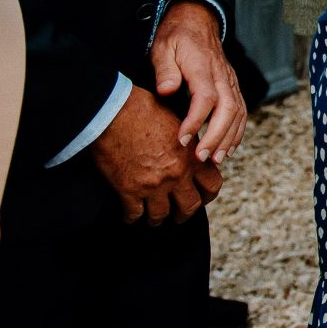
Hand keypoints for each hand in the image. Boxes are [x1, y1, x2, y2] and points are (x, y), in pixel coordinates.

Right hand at [89, 85, 221, 224]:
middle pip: (189, 206)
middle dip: (185, 214)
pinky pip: (133, 214)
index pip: (213, 184)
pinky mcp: (129, 191)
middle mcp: (177, 174)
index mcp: (192, 156)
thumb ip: (187, 141)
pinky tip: (129, 216)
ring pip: (160, 215)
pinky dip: (131, 217)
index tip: (202, 197)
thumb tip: (190, 148)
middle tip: (179, 216)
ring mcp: (153, 185)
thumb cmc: (144, 109)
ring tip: (154, 219)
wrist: (114, 112)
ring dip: (157, 218)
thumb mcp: (178, 121)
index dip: (208, 194)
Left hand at [151, 0, 244, 165]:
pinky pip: (242, 111)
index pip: (206, 97)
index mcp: (203, 67)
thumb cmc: (177, 37)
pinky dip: (237, 131)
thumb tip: (166, 90)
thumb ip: (165, 69)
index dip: (196, 121)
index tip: (181, 139)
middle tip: (201, 157)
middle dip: (216, 136)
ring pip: (239, 112)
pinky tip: (228, 148)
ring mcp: (231, 81)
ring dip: (229, 138)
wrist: (197, 21)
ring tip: (216, 159)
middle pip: (228, 108)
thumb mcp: (163, 47)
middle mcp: (222, 75)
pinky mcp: (233, 86)